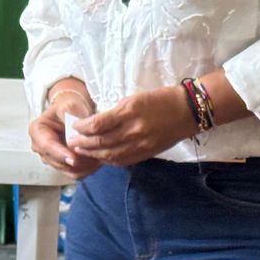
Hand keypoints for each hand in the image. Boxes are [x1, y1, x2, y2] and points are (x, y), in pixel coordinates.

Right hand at [29, 87, 101, 179]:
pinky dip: (87, 169)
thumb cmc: (69, 107)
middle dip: (77, 161)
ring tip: (98, 154)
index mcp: (37, 131)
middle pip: (57, 162)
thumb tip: (77, 133)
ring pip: (68, 171)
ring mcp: (52, 158)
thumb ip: (72, 117)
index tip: (74, 159)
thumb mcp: (70, 105)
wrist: (74, 111)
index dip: (61, 154)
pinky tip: (96, 159)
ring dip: (84, 166)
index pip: (47, 146)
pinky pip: (76, 174)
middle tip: (95, 153)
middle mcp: (41, 147)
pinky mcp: (63, 165)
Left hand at [69, 85, 196, 166]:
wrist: (188, 111)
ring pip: (111, 154)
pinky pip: (124, 160)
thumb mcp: (134, 98)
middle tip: (71, 142)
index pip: (98, 124)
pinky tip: (100, 157)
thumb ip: (115, 112)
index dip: (82, 128)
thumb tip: (95, 123)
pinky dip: (109, 160)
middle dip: (83, 143)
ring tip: (81, 151)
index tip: (74, 126)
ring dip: (93, 154)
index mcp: (129, 112)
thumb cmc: (161, 99)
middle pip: (101, 142)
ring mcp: (141, 144)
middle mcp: (134, 130)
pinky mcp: (147, 153)